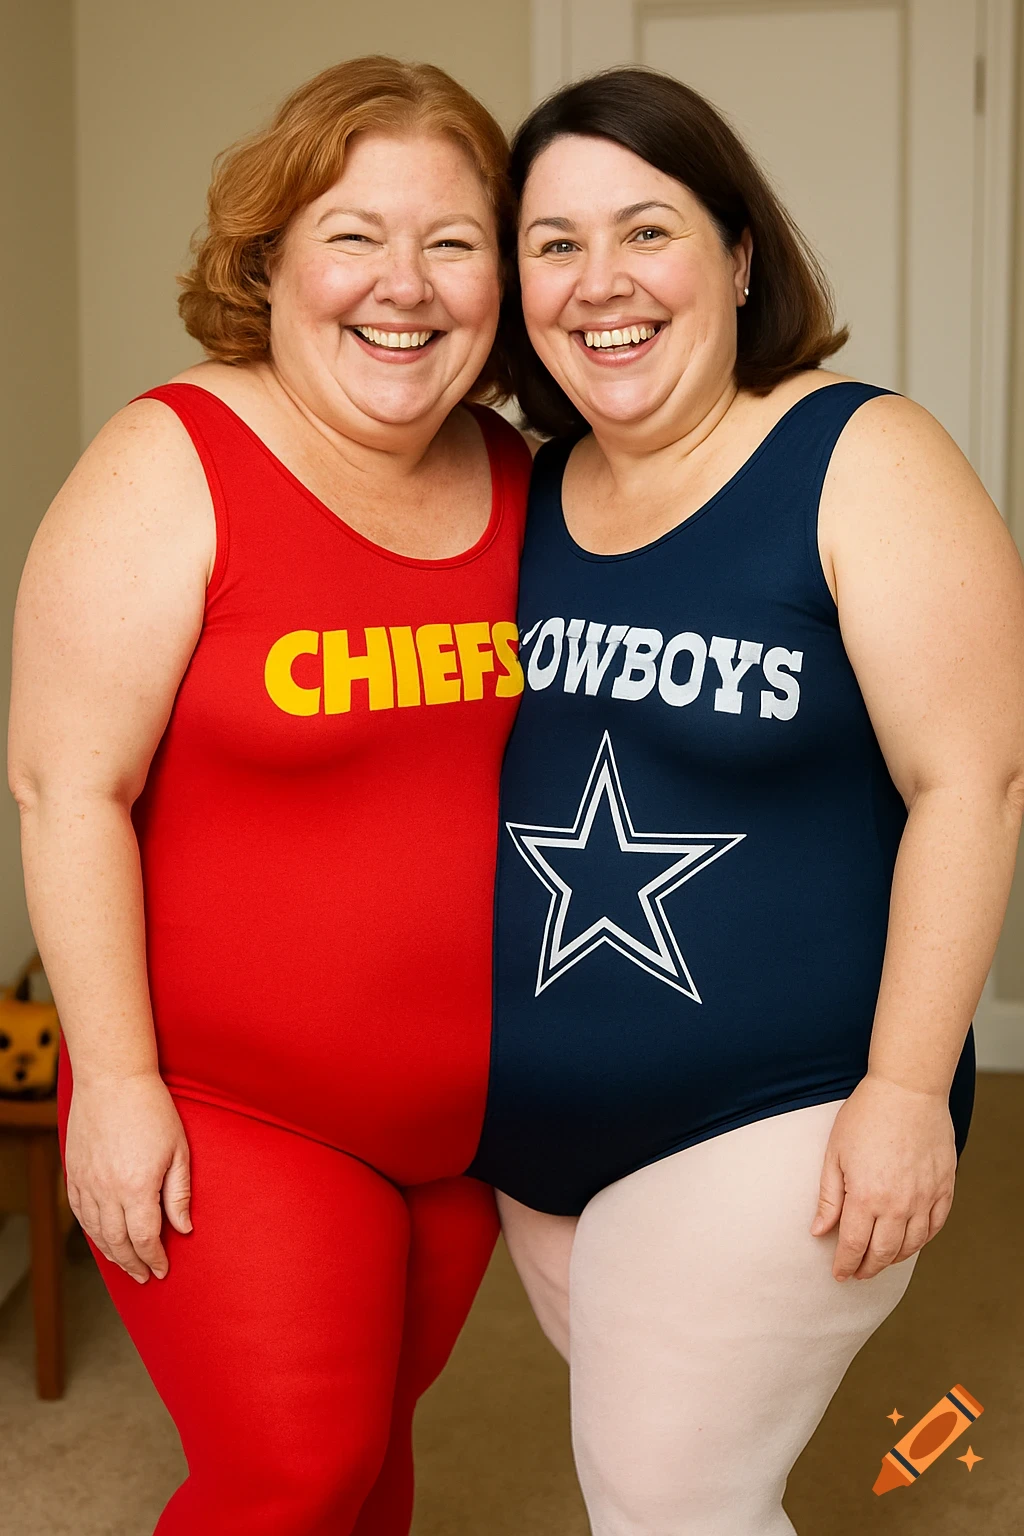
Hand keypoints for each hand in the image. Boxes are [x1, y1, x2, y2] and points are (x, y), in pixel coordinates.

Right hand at [65, 1072, 191, 1282]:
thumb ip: (178, 1193)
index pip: (145, 1238)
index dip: (153, 1258)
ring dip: (111, 1253)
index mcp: (137, 1186)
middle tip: (144, 1276)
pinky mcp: (74, 1172)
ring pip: (95, 1232)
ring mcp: (86, 1182)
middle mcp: (107, 1190)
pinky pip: (79, 1213)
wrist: (112, 1079)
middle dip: (133, 1264)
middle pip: (118, 1242)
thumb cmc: (152, 1110)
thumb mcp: (178, 1150)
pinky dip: (91, 1231)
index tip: (161, 1269)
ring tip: (125, 1265)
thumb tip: (183, 1228)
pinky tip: (102, 1238)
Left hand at [810, 1074, 955, 1280]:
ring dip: (894, 1259)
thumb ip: (828, 1198)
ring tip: (881, 1261)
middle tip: (858, 1273)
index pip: (854, 1245)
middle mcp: (898, 1204)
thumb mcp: (834, 1154)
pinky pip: (935, 1226)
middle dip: (868, 1268)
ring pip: (911, 1245)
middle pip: (883, 1252)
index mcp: (866, 1196)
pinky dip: (922, 1240)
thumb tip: (819, 1231)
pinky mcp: (944, 1187)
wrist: (907, 1090)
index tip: (839, 1274)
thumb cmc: (866, 1116)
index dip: (845, 1264)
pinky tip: (910, 1242)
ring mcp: (925, 1197)